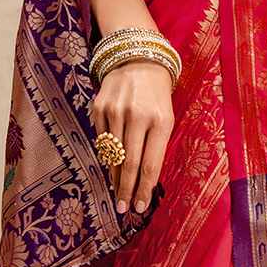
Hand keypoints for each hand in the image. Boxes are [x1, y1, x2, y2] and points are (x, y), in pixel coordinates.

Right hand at [92, 58, 172, 213]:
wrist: (138, 58)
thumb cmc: (157, 94)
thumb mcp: (167, 116)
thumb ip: (157, 145)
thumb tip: (143, 180)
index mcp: (161, 121)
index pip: (151, 164)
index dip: (144, 189)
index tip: (139, 206)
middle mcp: (138, 116)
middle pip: (129, 164)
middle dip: (126, 189)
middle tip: (123, 207)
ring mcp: (116, 111)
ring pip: (112, 155)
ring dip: (113, 177)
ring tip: (115, 191)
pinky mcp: (99, 107)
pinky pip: (101, 139)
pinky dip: (105, 155)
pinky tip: (108, 164)